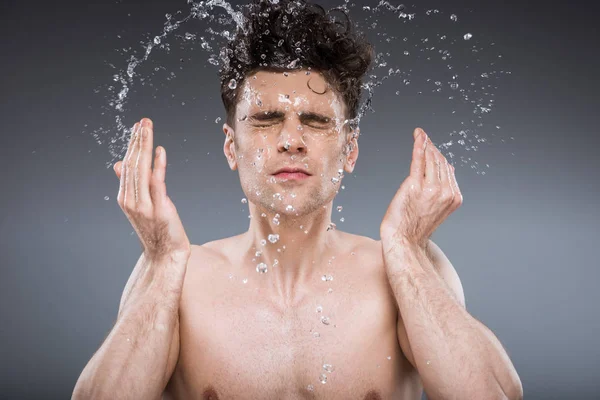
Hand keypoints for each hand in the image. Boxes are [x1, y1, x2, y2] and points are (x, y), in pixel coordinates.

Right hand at [113, 118, 190, 260]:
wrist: (165, 254)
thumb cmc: (156, 228)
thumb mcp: (140, 204)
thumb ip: (131, 184)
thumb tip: (118, 164)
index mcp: (125, 197)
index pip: (128, 164)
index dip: (133, 144)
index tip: (138, 126)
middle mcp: (131, 200)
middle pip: (133, 164)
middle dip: (138, 140)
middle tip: (143, 120)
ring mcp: (144, 205)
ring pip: (141, 170)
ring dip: (145, 147)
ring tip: (148, 128)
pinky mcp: (159, 209)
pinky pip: (157, 183)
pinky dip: (158, 166)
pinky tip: (160, 151)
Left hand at [380, 128, 461, 252]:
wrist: (404, 240)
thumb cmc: (417, 225)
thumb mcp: (438, 207)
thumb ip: (445, 187)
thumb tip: (450, 167)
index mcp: (454, 197)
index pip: (447, 168)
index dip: (438, 156)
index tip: (431, 146)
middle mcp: (446, 191)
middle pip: (440, 162)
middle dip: (432, 148)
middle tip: (423, 137)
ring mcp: (431, 188)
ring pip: (430, 159)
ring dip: (425, 145)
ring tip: (420, 134)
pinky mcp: (414, 185)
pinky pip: (418, 160)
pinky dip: (419, 145)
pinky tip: (418, 136)